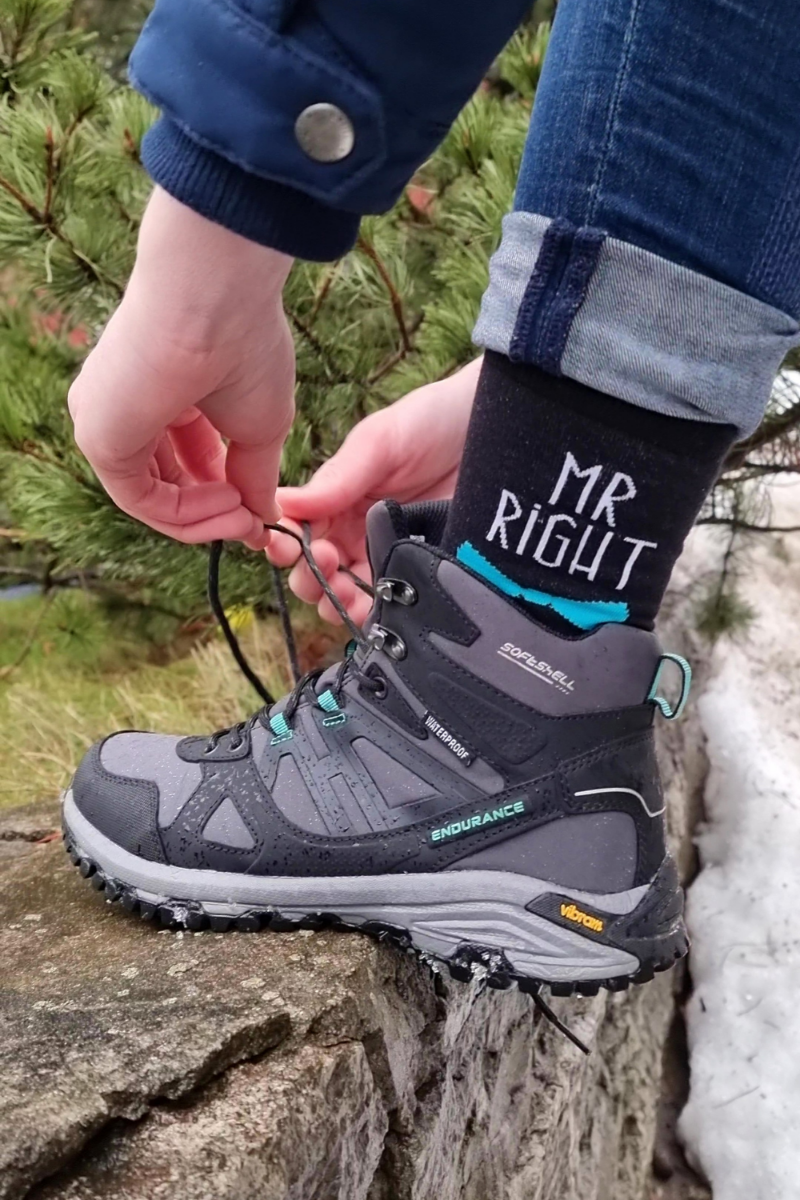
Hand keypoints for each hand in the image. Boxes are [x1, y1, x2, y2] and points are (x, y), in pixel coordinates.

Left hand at [68, 187, 294, 545]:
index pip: (187, 458)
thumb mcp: (260, 426)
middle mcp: (126, 406)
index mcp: (162, 391)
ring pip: (151, 498)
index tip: (259, 515)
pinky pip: (140, 499)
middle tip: (254, 524)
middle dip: (215, 511)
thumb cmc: (244, 344)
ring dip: (205, 519)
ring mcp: (106, 420)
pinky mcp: (99, 437)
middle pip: (167, 482)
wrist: (217, 300)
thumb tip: (265, 521)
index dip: (225, 492)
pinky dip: (185, 514)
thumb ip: (256, 477)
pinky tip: (229, 503)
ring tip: (246, 516)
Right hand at [268, 356, 481, 623]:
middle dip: (310, 580)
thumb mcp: (379, 443)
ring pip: (346, 596)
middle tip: (326, 566)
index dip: (286, 546)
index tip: (292, 548)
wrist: (497, 429)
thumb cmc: (432, 423)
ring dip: (338, 603)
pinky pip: (391, 605)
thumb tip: (283, 505)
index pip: (295, 533)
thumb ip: (336, 478)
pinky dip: (377, 616)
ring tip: (348, 592)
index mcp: (335, 500)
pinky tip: (379, 610)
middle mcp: (354, 533)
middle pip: (315, 573)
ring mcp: (387, 556)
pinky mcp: (420, 574)